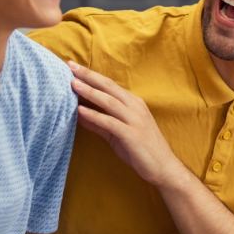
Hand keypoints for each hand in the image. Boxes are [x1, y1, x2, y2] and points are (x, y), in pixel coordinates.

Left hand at [68, 61, 187, 188]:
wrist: (163, 167)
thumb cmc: (141, 150)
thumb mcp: (117, 134)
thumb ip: (99, 123)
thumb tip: (78, 113)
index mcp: (134, 103)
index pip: (109, 85)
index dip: (91, 75)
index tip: (74, 66)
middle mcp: (135, 107)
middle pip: (109, 87)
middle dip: (89, 76)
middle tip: (70, 66)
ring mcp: (135, 120)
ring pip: (109, 102)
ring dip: (90, 92)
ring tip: (72, 84)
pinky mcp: (132, 135)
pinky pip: (110, 122)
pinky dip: (95, 115)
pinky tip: (80, 111)